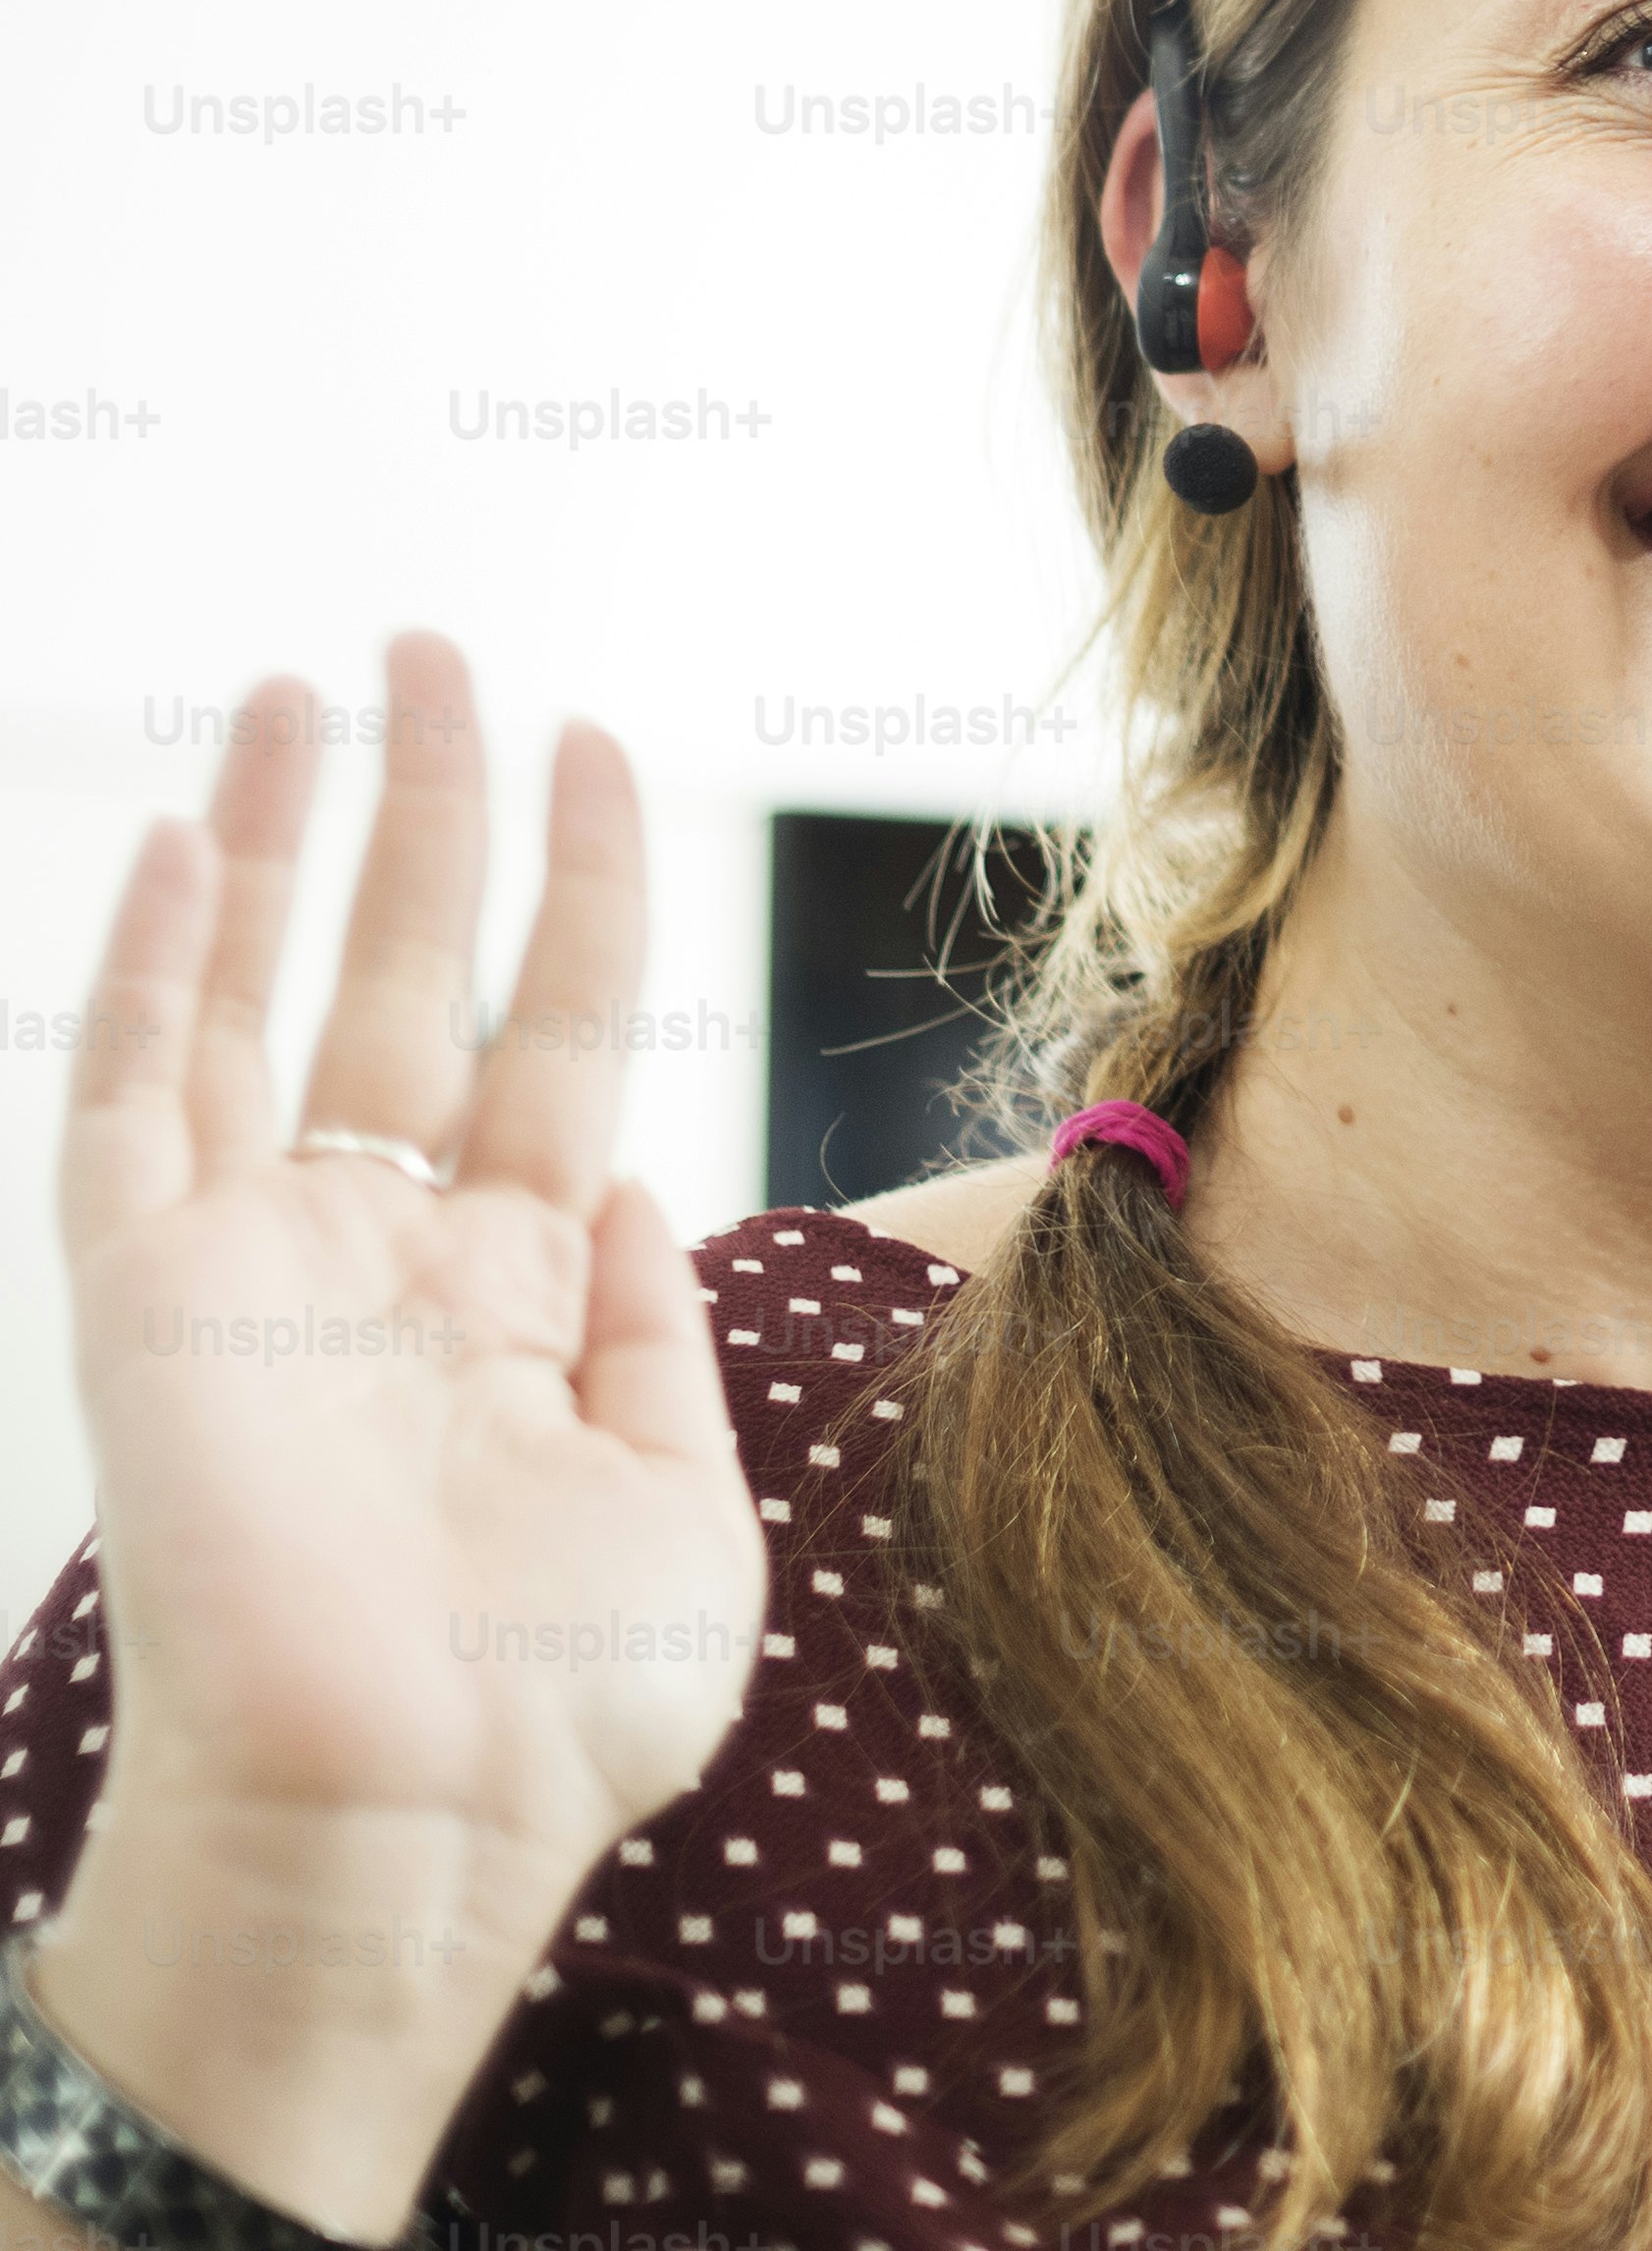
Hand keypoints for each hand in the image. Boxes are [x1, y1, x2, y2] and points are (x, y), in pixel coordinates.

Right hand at [25, 636, 763, 2231]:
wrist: (416, 1844)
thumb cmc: (555, 1725)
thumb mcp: (677, 1506)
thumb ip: (654, 1336)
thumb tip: (632, 1190)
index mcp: (514, 1291)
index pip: (550, 1029)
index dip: (576, 886)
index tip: (594, 744)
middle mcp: (381, 1253)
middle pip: (403, 973)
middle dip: (422, 809)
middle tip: (431, 649)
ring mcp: (259, 1268)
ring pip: (254, 999)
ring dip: (272, 841)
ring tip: (300, 688)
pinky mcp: (150, 1302)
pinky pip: (132, 1101)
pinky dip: (146, 970)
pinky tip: (170, 848)